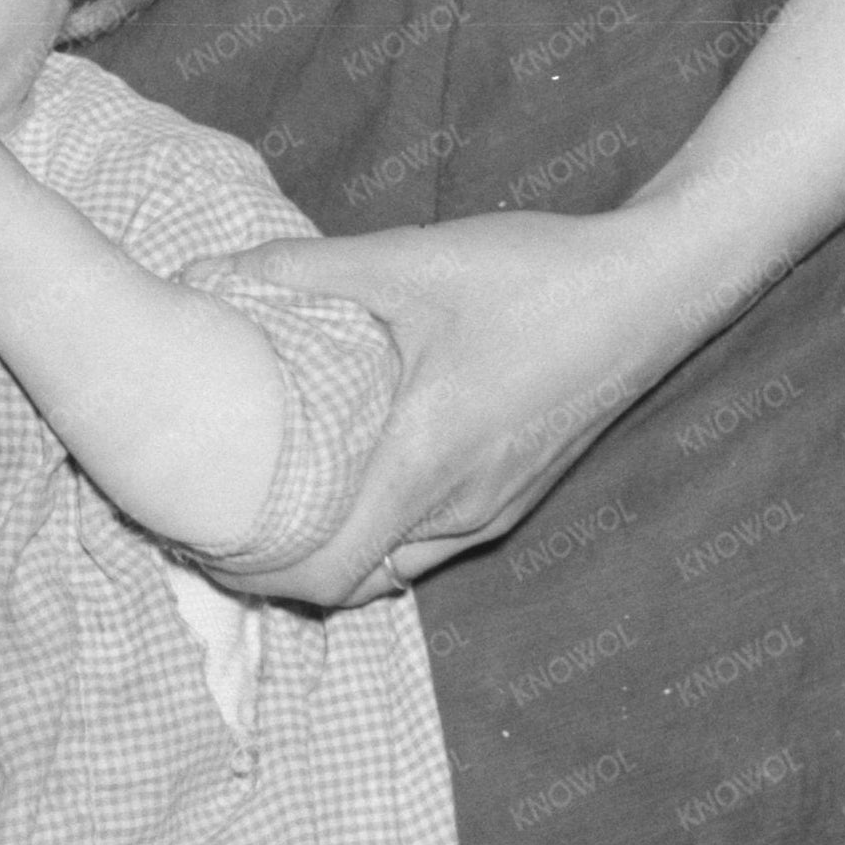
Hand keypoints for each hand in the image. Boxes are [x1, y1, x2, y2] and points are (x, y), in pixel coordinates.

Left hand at [210, 206, 726, 603]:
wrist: (650, 287)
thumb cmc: (528, 274)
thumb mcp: (403, 262)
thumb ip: (295, 270)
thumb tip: (201, 273)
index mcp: (427, 465)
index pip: (325, 573)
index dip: (251, 569)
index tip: (194, 534)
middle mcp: (464, 510)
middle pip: (350, 583)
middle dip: (276, 563)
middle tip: (212, 516)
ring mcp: (495, 511)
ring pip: (391, 567)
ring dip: (328, 549)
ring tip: (265, 499)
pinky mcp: (515, 497)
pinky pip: (428, 542)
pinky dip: (374, 531)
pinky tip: (340, 477)